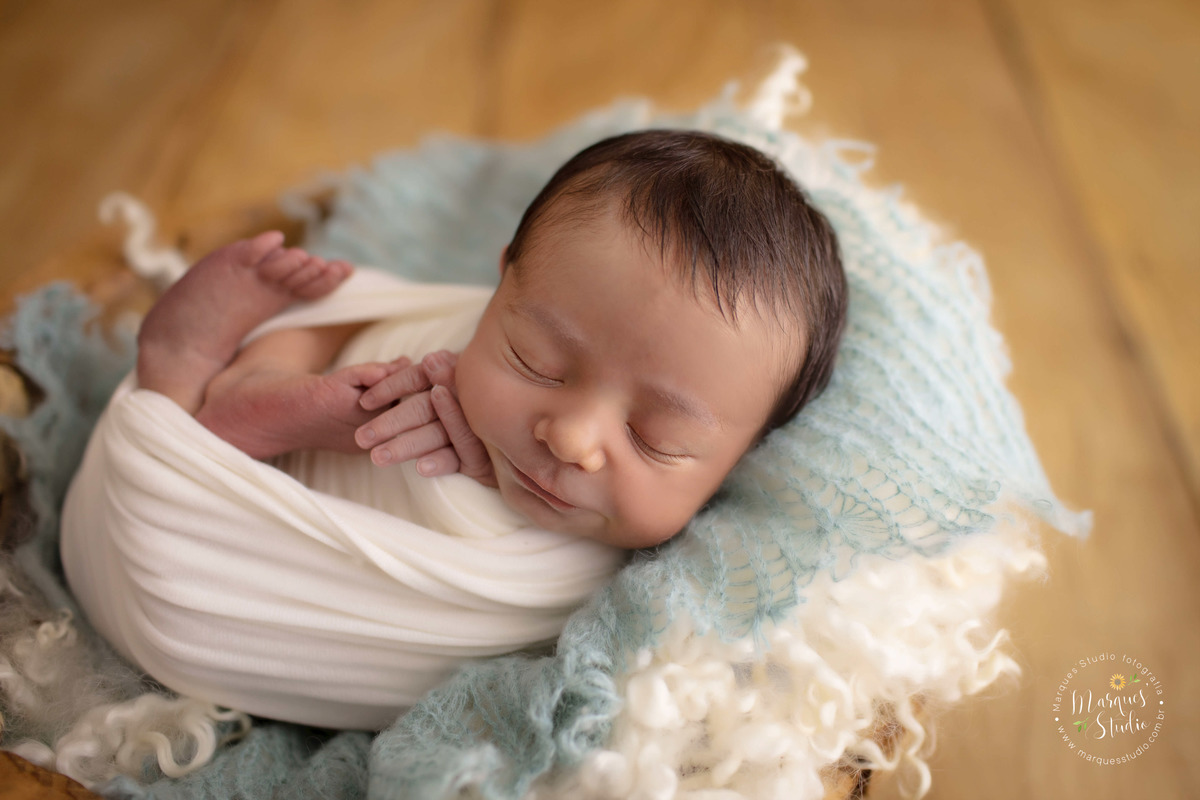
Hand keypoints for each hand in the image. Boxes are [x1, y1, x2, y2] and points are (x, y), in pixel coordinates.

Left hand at [356, 351, 495, 486]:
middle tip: (362, 437)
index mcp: (455, 372)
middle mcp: (467, 397)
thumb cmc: (468, 399)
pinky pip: (460, 458)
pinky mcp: (482, 458)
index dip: (389, 387)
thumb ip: (429, 371)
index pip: (416, 377)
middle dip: (390, 423)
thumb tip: (420, 361)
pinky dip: (440, 461)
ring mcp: (477, 428)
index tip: (364, 403)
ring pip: (437, 434)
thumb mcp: (448, 377)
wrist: (517, 430)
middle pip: (423, 408)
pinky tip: (420, 468)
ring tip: (377, 457)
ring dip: (406, 445)